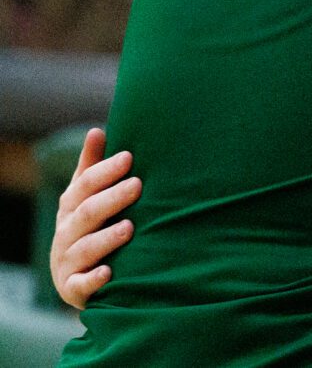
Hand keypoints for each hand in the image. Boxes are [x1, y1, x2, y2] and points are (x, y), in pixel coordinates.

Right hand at [50, 128, 140, 309]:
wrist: (78, 275)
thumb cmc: (92, 223)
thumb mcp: (88, 195)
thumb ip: (92, 165)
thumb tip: (96, 130)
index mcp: (71, 205)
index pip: (85, 184)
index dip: (106, 171)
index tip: (129, 157)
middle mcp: (66, 232)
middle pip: (88, 213)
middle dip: (112, 199)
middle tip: (138, 185)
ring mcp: (67, 261)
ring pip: (85, 248)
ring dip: (106, 238)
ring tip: (130, 228)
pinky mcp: (72, 288)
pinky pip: (81, 285)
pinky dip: (94, 279)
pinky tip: (110, 272)